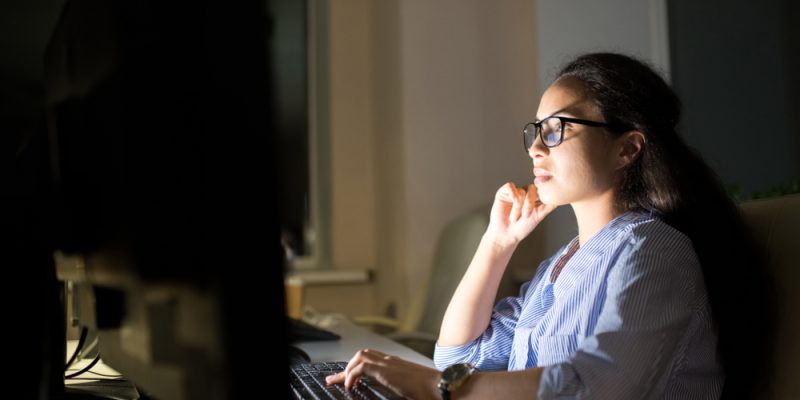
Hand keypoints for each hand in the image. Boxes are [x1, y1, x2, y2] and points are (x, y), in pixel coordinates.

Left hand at [325, 348, 440, 399]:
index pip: (374, 359)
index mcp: (398, 365)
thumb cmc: (432, 391)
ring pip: (360, 356)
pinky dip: (351, 375)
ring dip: (348, 368)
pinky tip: (349, 386)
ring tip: (342, 382)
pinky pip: (360, 367)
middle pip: (364, 354)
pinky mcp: (385, 369)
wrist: (441, 387)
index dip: (360, 367)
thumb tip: (404, 393)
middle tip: (337, 379)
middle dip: (349, 365)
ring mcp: (388, 363)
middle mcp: (392, 361)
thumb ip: (405, 389)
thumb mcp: (413, 390)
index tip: (350, 378)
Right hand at [487, 182, 555, 247]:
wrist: (506, 235)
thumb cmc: (522, 228)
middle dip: (530, 203)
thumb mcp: (539, 216)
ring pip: (521, 190)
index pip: (541, 190)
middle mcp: (525, 193)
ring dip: (518, 206)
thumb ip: (548, 206)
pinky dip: (512, 195)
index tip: (536, 210)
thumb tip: (559, 199)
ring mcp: (514, 192)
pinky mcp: (503, 192)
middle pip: (532, 188)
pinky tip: (511, 204)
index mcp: (534, 198)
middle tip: (526, 216)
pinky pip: (510, 186)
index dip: (540, 198)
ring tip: (515, 218)